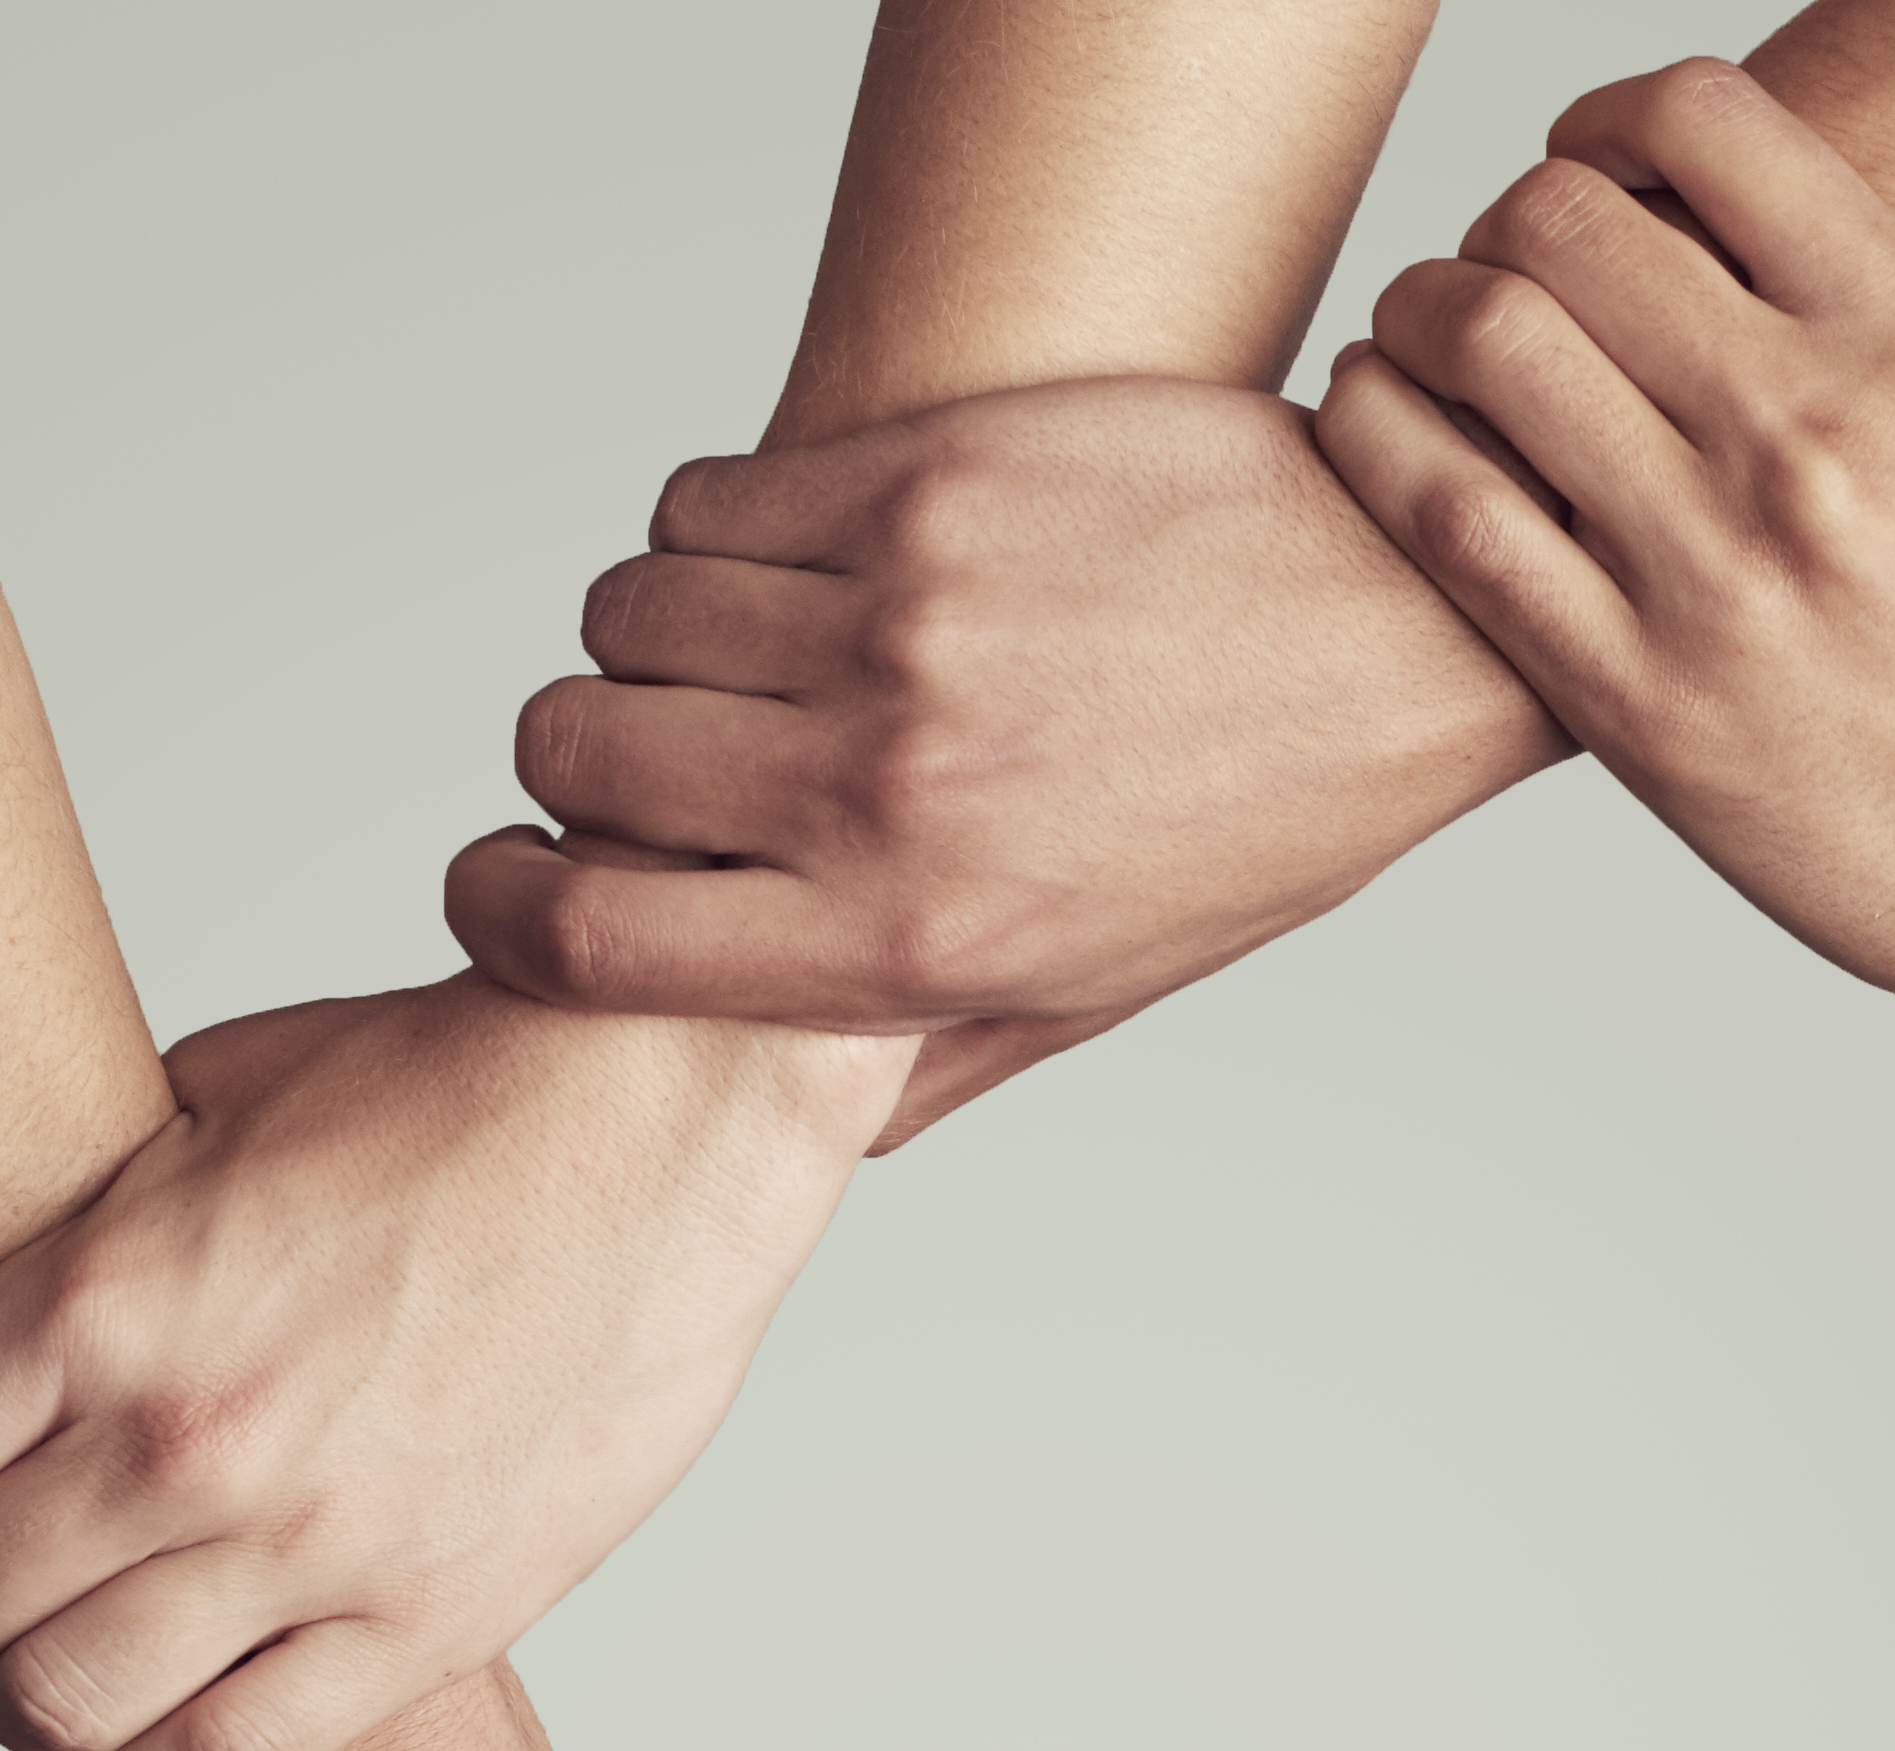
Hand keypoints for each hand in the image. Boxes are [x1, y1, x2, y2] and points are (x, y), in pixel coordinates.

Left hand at [0, 979, 907, 1750]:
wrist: (663, 1129)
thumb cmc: (448, 1095)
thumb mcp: (208, 1107)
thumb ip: (90, 1227)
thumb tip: (1, 1291)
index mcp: (96, 1300)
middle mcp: (182, 1439)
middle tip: (7, 1593)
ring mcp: (307, 1547)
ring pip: (62, 1709)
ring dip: (44, 1706)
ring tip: (77, 1679)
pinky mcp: (424, 1625)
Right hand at [442, 379, 1562, 1146]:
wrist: (1393, 624)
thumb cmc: (1248, 822)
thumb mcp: (1091, 989)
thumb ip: (911, 1052)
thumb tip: (772, 1124)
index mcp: (906, 944)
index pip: (580, 942)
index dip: (500, 911)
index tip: (509, 884)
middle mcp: (885, 788)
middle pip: (569, 755)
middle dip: (578, 759)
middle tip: (651, 755)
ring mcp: (898, 623)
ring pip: (625, 610)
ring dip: (649, 633)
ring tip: (740, 650)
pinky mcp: (920, 482)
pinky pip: (708, 497)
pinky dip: (716, 526)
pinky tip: (799, 557)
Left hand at [1315, 61, 1894, 1080]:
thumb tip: (1768, 186)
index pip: (1701, 120)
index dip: (1606, 118)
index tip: (1587, 165)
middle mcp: (1811, 438)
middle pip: (1564, 220)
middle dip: (1500, 219)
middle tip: (1496, 264)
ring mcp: (1717, 574)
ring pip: (1486, 345)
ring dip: (1422, 310)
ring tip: (1424, 331)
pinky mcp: (1640, 705)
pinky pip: (1449, 519)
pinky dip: (1379, 437)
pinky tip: (1381, 420)